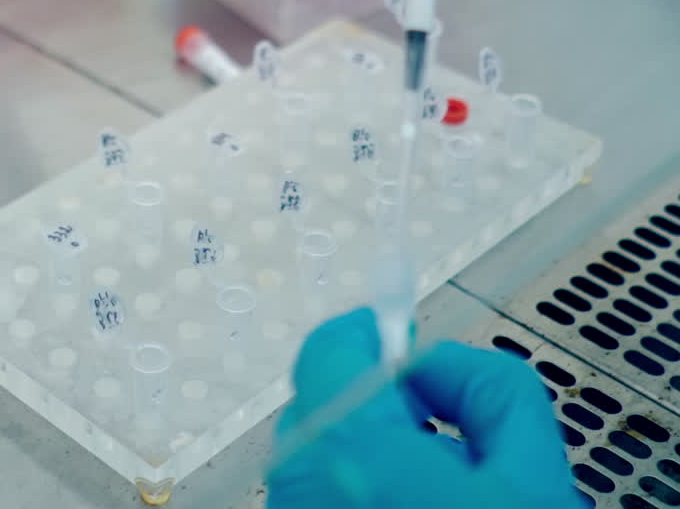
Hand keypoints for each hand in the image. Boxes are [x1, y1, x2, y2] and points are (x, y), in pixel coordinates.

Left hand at [268, 309, 582, 508]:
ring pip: (324, 453)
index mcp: (349, 447)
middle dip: (386, 406)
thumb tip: (442, 363)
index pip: (332, 347)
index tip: (413, 349)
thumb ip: (493, 390)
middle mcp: (299, 482)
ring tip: (438, 500)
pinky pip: (320, 495)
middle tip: (449, 441)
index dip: (377, 337)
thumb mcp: (532, 481)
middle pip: (328, 400)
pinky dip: (359, 494)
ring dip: (374, 456)